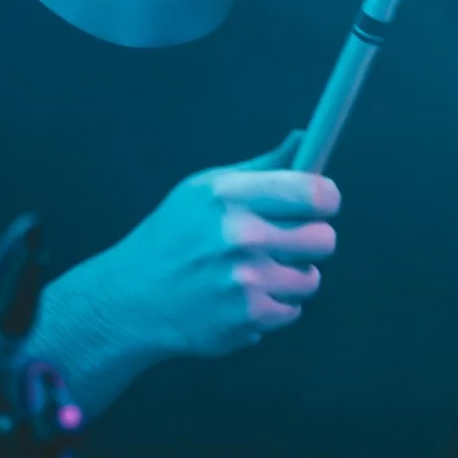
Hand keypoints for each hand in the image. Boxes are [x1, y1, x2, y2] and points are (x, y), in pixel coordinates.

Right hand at [66, 131, 341, 365]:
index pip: (315, 193)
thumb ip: (262, 168)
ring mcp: (245, 281)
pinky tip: (243, 297)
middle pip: (324, 239)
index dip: (326, 199)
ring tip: (256, 272)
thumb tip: (305, 139)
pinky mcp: (248, 318)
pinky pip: (292, 311)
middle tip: (286, 242)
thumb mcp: (204, 189)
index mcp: (230, 195)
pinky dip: (274, 307)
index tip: (320, 204)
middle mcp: (240, 236)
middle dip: (311, 241)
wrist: (132, 298)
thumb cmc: (173, 237)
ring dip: (291, 277)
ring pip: (310, 279)